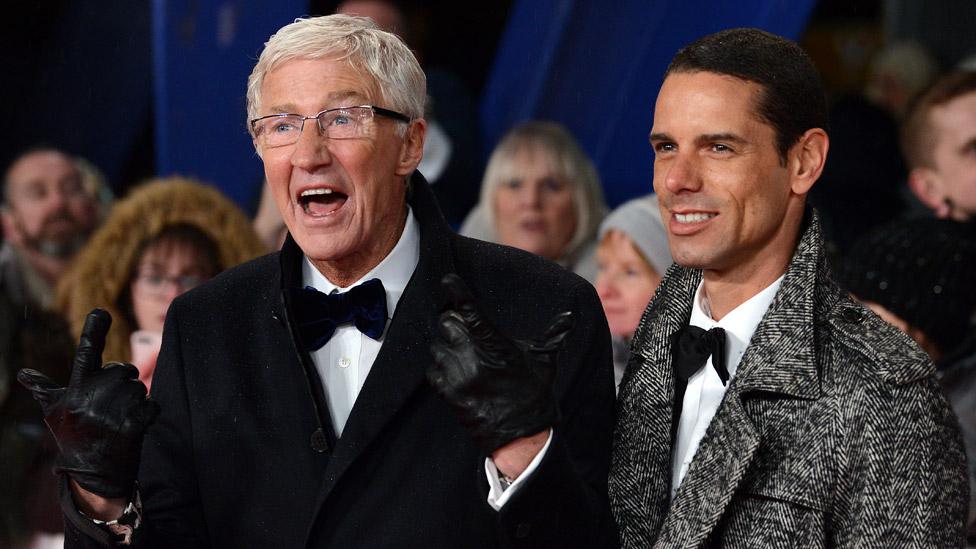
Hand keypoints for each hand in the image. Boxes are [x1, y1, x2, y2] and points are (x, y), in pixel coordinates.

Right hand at [17, 308, 159, 497]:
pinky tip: (136, 425)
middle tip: (111, 405)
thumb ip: (45, 390)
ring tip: (118, 419)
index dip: (94, 330)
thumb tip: (24, 374)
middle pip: (124, 370)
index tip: (101, 311)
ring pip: (139, 387)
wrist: (92, 476)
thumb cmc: (73, 438)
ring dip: (135, 400)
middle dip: (123, 383)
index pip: (85, 353)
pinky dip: (149, 412)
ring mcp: (113, 412)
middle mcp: (92, 397)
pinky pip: (152, 405)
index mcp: (75, 389)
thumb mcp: (55, 413)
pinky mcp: (133, 426)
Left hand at [428, 274, 571, 453]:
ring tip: (460, 351)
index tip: (448, 280)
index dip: (458, 292)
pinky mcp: (449, 393)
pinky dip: (439, 366)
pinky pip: (432, 370)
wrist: (520, 437)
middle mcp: (474, 358)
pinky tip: (452, 369)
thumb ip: (553, 335)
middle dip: (453, 322)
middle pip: (448, 324)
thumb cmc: (534, 397)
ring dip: (445, 344)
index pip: (472, 311)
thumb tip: (570, 317)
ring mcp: (459, 376)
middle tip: (462, 326)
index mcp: (497, 345)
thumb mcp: (545, 362)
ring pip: (437, 345)